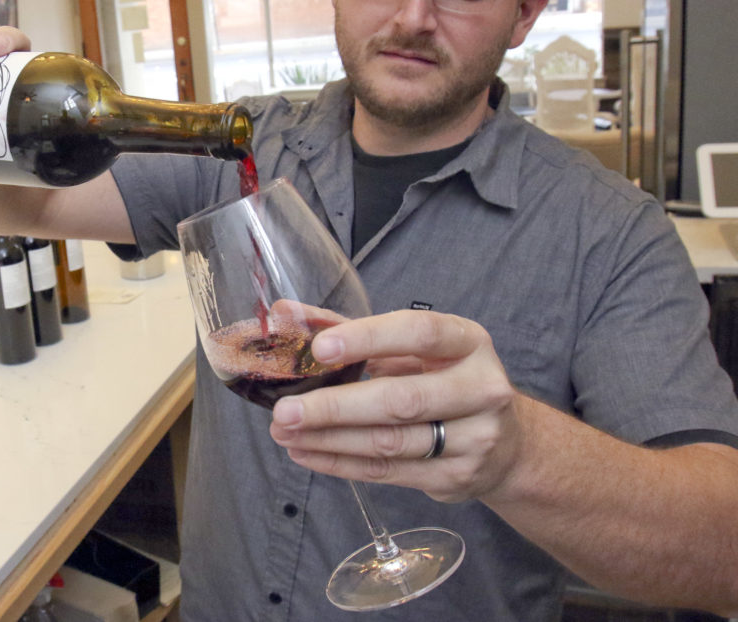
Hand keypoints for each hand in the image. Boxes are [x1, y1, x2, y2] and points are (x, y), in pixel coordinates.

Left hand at [268, 309, 523, 502]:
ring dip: (329, 439)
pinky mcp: (456, 477)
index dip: (369, 338)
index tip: (320, 348)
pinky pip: (387, 471)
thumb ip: (353, 330)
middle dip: (335, 406)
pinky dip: (340, 463)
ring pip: (389, 442)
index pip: (418, 334)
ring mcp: (473, 438)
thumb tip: (286, 313)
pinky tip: (306, 452)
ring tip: (285, 432)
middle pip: (400, 400)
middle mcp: (480, 388)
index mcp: (468, 342)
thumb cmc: (443, 380)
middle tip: (284, 410)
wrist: (506, 444)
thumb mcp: (412, 348)